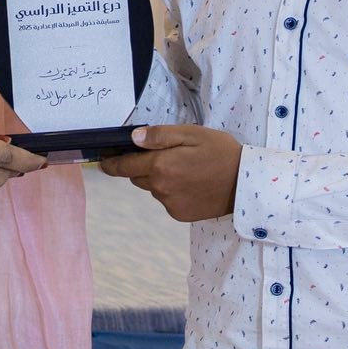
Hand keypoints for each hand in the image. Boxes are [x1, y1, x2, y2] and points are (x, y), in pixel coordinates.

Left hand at [98, 125, 241, 222]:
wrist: (245, 184)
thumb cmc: (220, 152)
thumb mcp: (191, 134)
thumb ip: (159, 136)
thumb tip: (133, 139)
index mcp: (160, 166)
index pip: (124, 166)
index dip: (110, 163)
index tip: (102, 161)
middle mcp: (160, 188)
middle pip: (137, 177)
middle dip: (143, 166)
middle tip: (165, 156)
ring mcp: (170, 204)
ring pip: (153, 188)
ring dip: (159, 178)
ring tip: (185, 168)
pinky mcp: (179, 214)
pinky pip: (167, 200)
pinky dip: (172, 191)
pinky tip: (191, 183)